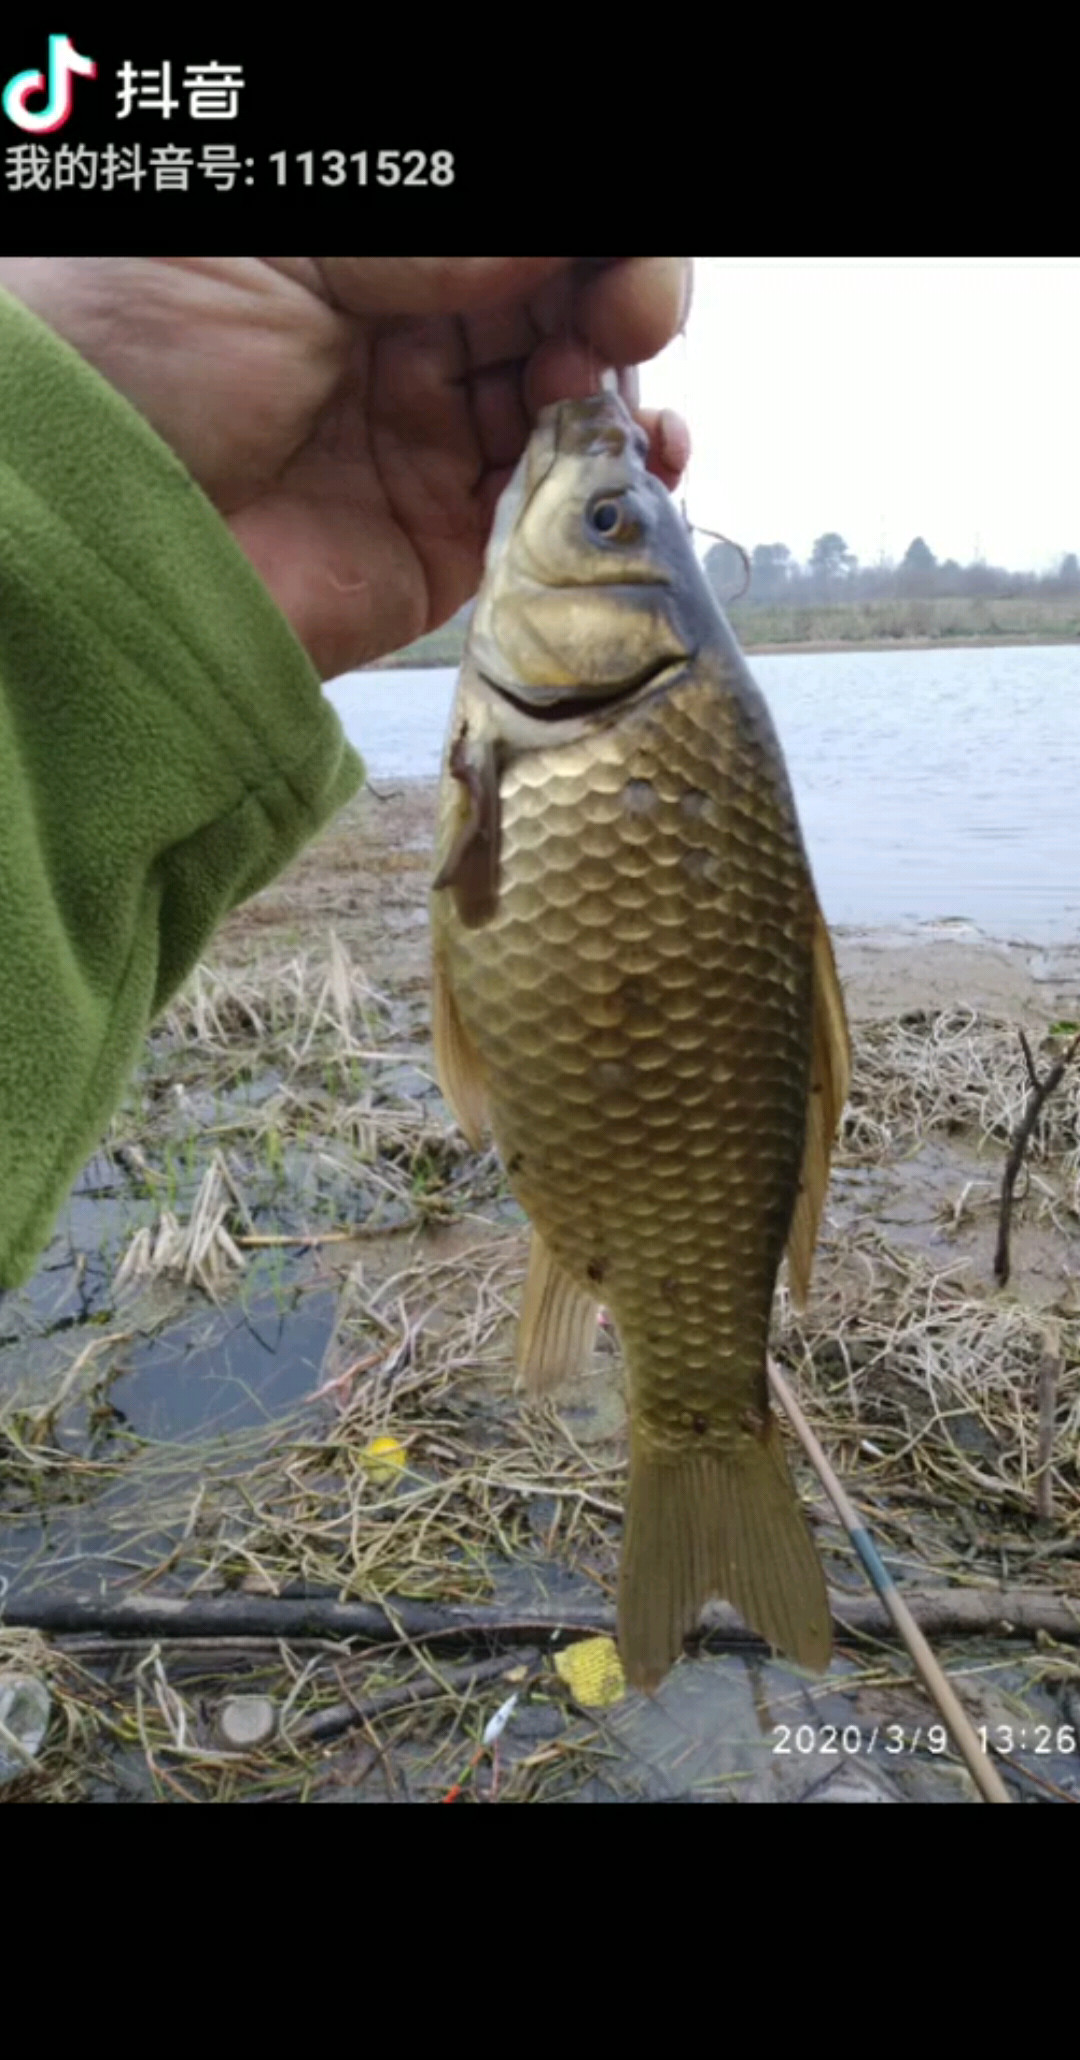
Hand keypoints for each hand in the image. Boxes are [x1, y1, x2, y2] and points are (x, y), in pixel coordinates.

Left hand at [0, 256, 690, 677]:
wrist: (78, 521)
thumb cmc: (134, 343)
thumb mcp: (291, 231)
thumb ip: (445, 231)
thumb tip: (575, 247)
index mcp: (361, 250)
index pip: (515, 242)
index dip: (588, 248)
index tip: (620, 269)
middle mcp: (399, 341)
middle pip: (556, 311)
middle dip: (614, 307)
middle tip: (629, 322)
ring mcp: (421, 446)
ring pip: (571, 406)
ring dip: (618, 390)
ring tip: (608, 390)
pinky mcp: (437, 550)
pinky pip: (554, 515)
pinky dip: (614, 487)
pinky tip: (641, 458)